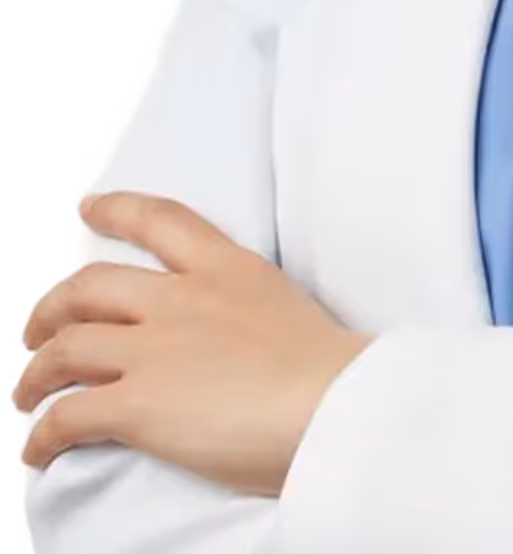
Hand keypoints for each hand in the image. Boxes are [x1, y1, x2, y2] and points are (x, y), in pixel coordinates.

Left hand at [12, 191, 372, 496]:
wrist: (334, 405)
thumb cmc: (331, 369)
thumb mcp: (286, 308)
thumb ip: (246, 308)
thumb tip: (234, 340)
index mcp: (226, 266)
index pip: (159, 219)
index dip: (116, 209)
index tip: (89, 210)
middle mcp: (181, 297)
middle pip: (89, 285)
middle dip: (51, 307)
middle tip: (38, 330)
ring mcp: (154, 348)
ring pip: (63, 348)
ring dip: (33, 374)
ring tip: (25, 395)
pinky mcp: (136, 404)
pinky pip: (65, 415)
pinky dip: (39, 434)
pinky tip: (35, 450)